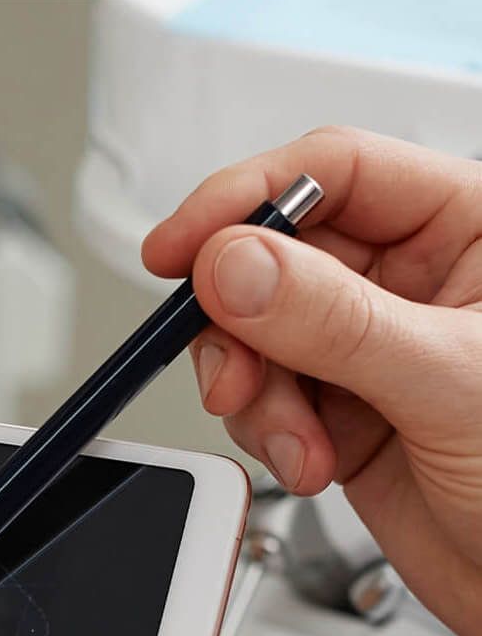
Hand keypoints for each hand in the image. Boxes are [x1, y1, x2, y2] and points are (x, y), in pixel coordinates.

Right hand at [143, 127, 481, 635]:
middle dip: (241, 325)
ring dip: (255, 395)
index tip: (181, 249)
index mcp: (469, 231)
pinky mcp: (339, 412)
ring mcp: (369, 349)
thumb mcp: (448, 385)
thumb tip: (234, 266)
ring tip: (295, 443)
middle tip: (233, 375)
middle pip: (277, 259)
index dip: (246, 200)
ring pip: (257, 335)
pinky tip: (307, 463)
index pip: (336, 172)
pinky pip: (263, 399)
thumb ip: (333, 321)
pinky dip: (266, 435)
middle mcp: (415, 281)